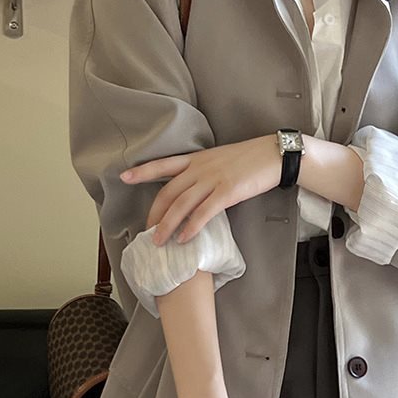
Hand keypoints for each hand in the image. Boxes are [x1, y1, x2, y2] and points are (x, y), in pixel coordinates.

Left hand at [119, 134, 282, 246]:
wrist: (273, 154)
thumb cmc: (249, 159)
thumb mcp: (219, 159)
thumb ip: (203, 170)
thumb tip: (191, 187)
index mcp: (197, 158)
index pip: (163, 164)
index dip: (143, 171)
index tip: (125, 177)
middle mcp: (200, 168)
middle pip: (169, 191)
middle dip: (154, 213)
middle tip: (145, 232)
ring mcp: (213, 179)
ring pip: (182, 204)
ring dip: (168, 225)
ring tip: (159, 242)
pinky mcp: (227, 192)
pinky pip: (204, 212)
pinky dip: (192, 227)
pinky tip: (184, 239)